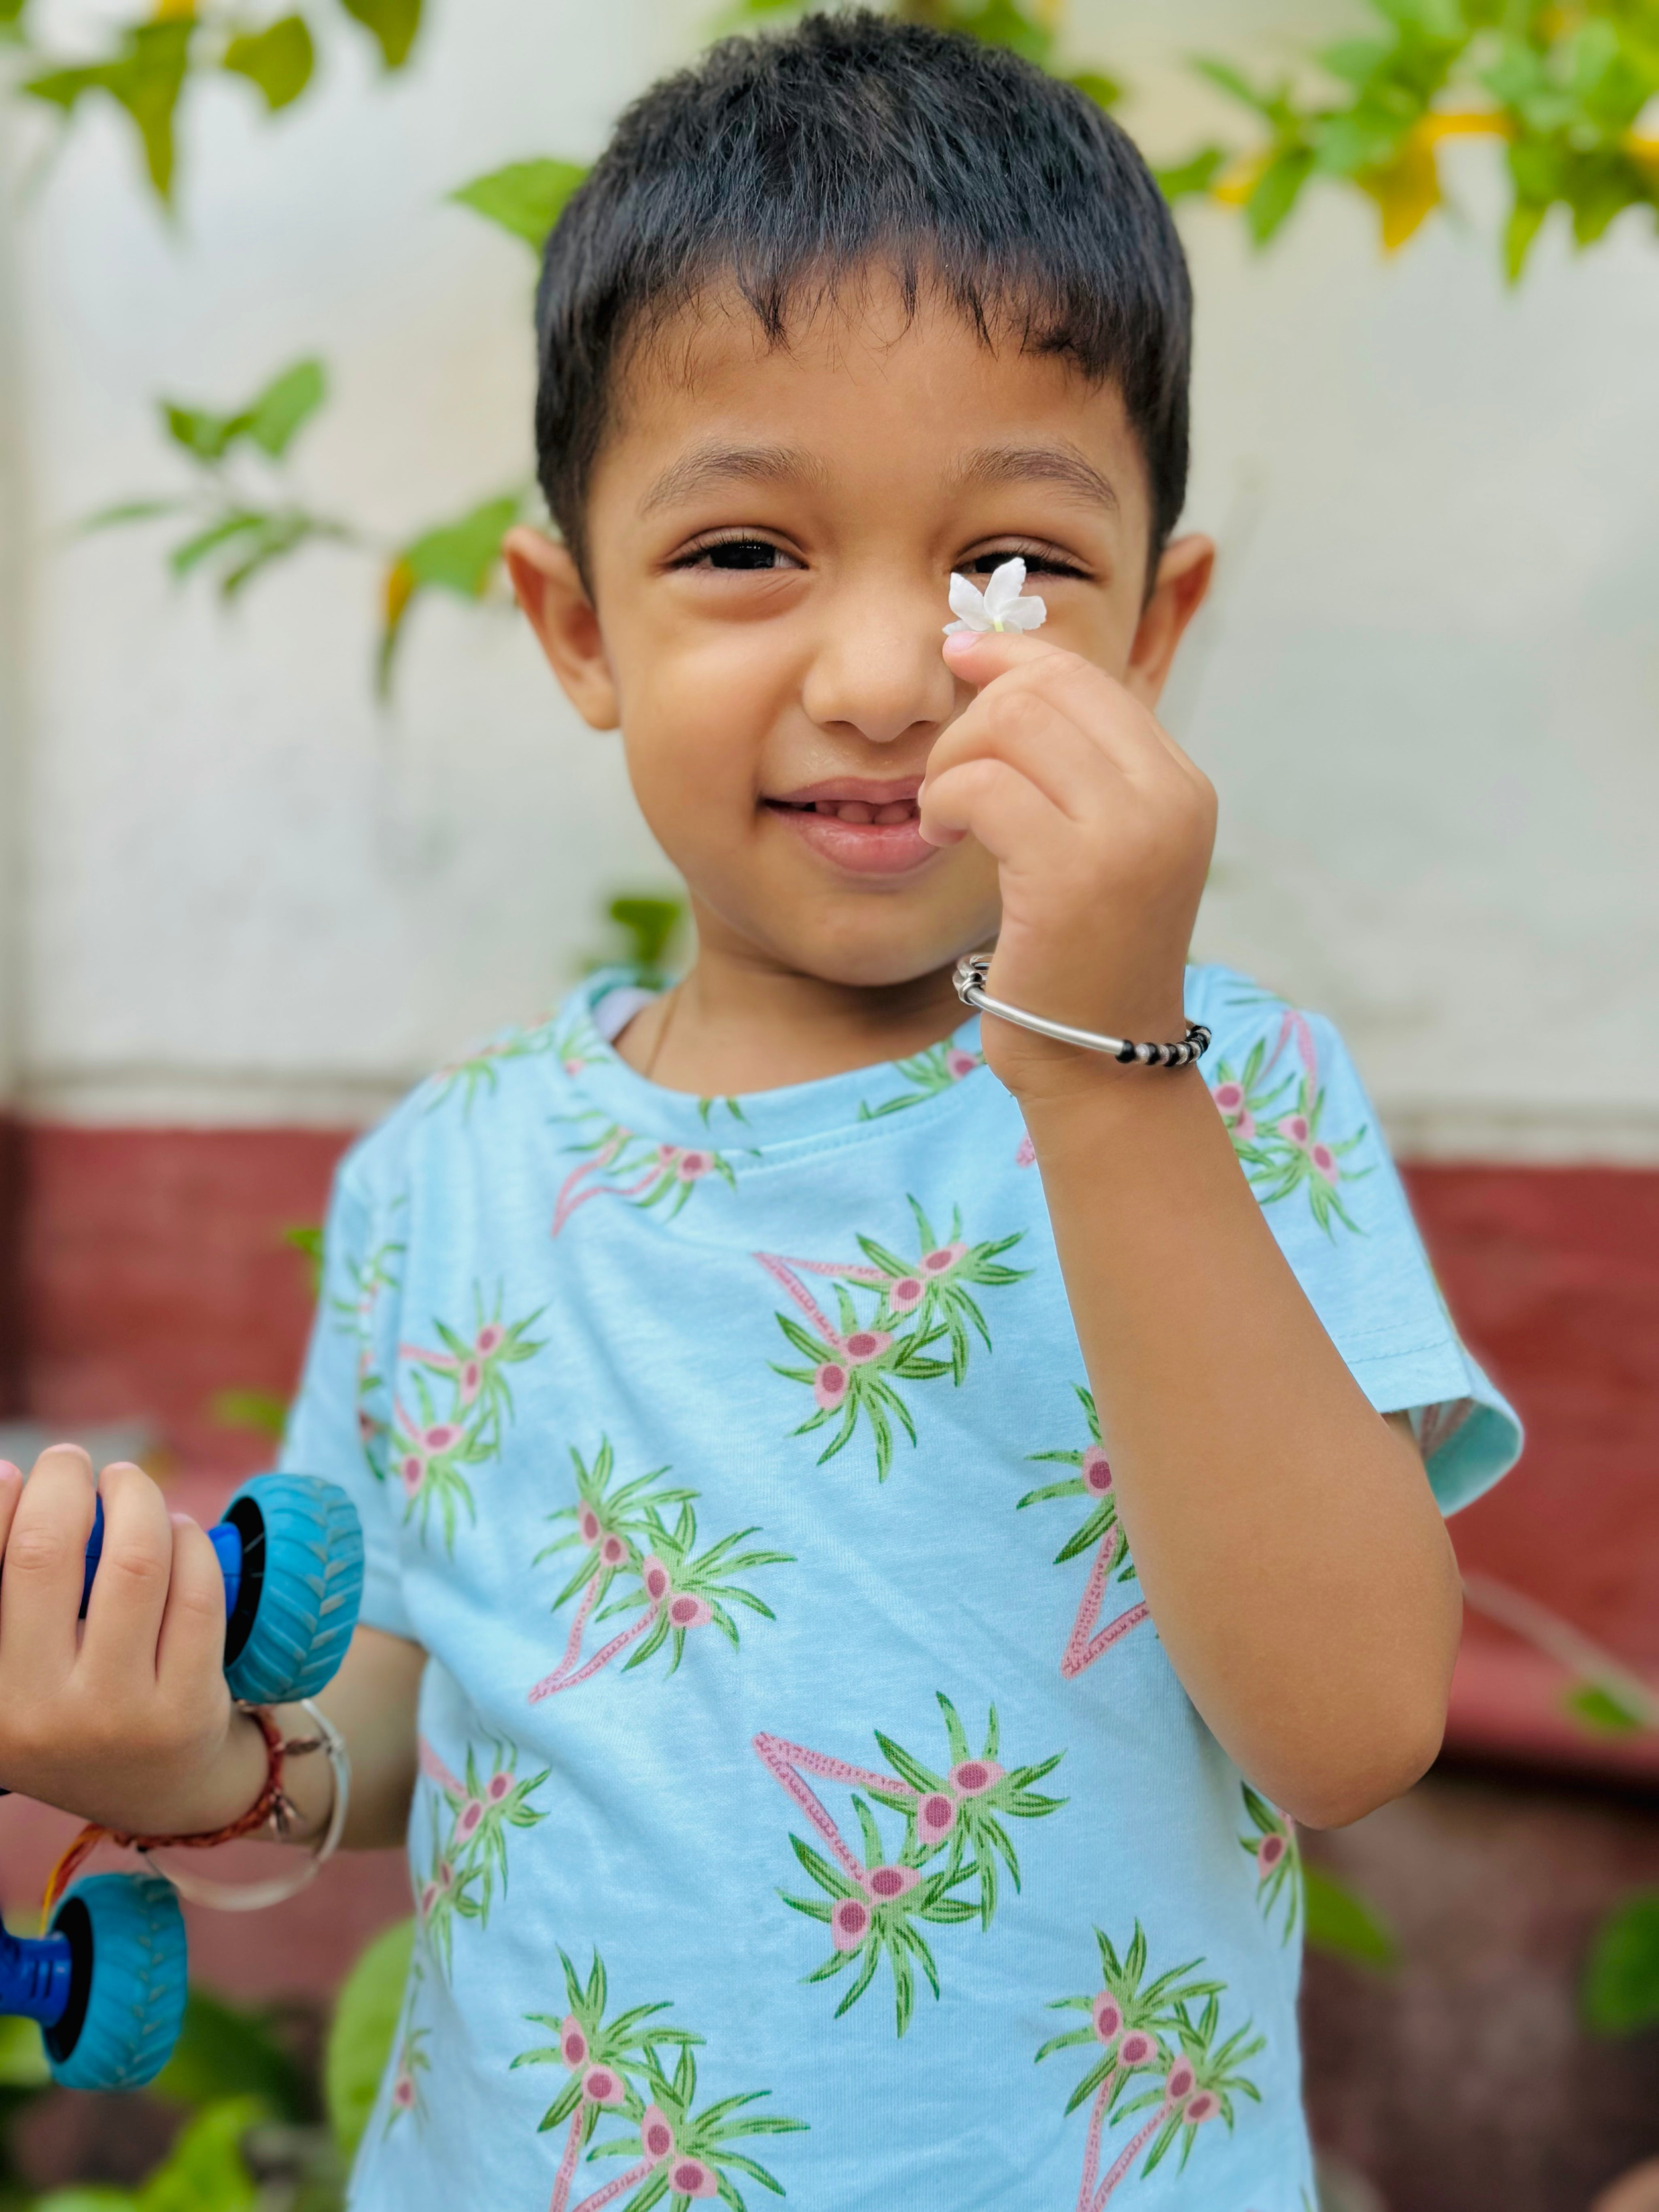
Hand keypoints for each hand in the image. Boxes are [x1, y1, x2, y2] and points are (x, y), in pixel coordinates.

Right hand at [0, 1446, 262, 1835]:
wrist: (159, 1788)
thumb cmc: (78, 1702)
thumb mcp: (22, 1663)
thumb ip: (10, 1583)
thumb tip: (8, 1476)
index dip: (0, 1506)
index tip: (23, 1471)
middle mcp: (36, 1713)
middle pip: (47, 1554)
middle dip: (65, 1484)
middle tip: (76, 1463)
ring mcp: (115, 1716)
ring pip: (136, 1562)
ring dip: (137, 1500)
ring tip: (130, 1488)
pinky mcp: (186, 1710)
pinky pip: (197, 1593)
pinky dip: (190, 1542)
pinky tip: (179, 1532)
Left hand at [919, 630, 1215, 1101]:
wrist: (1100, 1061)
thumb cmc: (1081, 956)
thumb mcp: (1095, 845)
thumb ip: (1070, 766)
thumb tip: (995, 665)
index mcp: (1178, 783)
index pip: (1086, 676)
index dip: (1013, 655)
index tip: (960, 656)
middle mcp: (1167, 797)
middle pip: (1046, 687)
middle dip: (974, 718)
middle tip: (949, 782)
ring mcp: (1128, 833)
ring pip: (1012, 723)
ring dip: (953, 762)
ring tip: (945, 816)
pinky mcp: (1073, 873)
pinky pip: (984, 787)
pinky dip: (944, 802)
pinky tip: (941, 838)